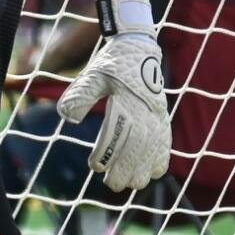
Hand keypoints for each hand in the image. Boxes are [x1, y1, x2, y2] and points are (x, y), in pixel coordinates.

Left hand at [57, 0, 170, 193]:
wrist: (138, 48)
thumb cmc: (112, 63)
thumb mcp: (92, 74)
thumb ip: (80, 95)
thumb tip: (68, 117)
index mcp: (125, 101)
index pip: (117, 134)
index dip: (107, 153)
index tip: (96, 165)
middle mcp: (144, 110)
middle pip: (137, 146)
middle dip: (126, 169)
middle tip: (113, 185)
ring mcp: (156, 114)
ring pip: (154, 147)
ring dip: (144, 169)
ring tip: (133, 184)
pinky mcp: (163, 116)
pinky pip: (166, 140)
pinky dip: (162, 157)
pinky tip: (155, 173)